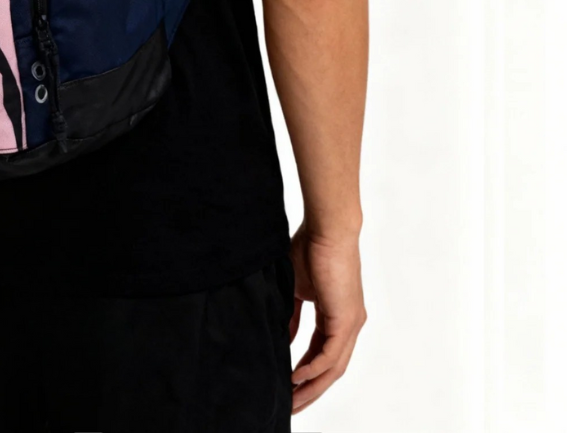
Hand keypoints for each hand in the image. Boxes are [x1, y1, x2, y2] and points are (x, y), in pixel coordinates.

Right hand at [289, 223, 365, 413]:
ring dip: (312, 387)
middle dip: (310, 390)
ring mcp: (350, 323)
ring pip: (333, 368)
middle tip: (290, 406)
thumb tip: (284, 337)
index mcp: (337, 316)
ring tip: (292, 400)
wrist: (326, 229)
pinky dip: (314, 369)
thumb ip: (293, 315)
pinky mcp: (346, 318)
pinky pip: (330, 354)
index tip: (287, 386)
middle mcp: (348, 324)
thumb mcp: (297, 288)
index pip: (322, 354)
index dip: (305, 373)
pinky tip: (297, 378)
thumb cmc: (310, 247)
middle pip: (330, 369)